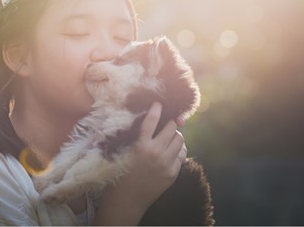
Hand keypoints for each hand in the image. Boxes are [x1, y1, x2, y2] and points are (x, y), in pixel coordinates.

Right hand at [95, 102, 186, 224]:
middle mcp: (155, 153)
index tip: (158, 103)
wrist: (126, 200)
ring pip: (180, 139)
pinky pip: (182, 154)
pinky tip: (171, 151)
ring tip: (168, 137)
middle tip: (166, 123)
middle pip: (172, 128)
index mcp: (140, 146)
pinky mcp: (173, 173)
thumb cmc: (120, 172)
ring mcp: (166, 163)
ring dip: (175, 135)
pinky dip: (178, 149)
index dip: (157, 109)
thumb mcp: (123, 151)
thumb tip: (153, 121)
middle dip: (170, 123)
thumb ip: (136, 136)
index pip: (152, 121)